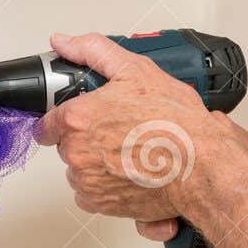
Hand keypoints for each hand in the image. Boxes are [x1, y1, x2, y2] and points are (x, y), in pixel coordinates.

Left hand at [35, 32, 235, 225]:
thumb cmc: (176, 123)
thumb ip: (94, 52)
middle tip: (119, 131)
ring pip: (80, 171)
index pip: (45, 124)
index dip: (61, 120)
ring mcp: (89, 182)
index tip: (76, 121)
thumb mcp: (136, 71)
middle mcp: (78, 154)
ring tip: (129, 152)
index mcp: (79, 119)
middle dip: (87, 139)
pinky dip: (105, 188)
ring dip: (96, 164)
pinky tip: (128, 174)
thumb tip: (64, 42)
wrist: (202, 166)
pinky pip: (91, 196)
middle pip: (67, 147)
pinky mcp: (102, 205)